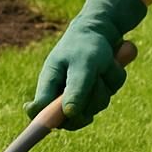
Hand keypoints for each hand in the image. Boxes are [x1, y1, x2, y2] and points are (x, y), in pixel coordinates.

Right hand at [27, 0, 146, 129]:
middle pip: (73, 118)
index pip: (38, 111)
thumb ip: (76, 89)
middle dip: (90, 100)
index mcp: (49, 82)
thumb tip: (68, 114)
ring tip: (102, 64)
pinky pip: (109, 94)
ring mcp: (81, 92)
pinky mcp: (97, 89)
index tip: (52, 125)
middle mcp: (62, 91)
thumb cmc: (88, 43)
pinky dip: (113, 79)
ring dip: (105, 85)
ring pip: (96, 106)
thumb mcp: (83, 65)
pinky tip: (109, 64)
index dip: (41, 122)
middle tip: (94, 79)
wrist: (105, 26)